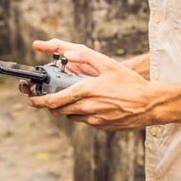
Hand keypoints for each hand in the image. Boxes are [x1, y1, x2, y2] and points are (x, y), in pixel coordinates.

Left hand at [24, 38, 158, 130]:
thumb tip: (68, 54)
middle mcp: (86, 107)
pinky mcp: (101, 126)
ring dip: (67, 108)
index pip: (54, 100)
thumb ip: (86, 57)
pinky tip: (93, 104)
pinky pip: (85, 120)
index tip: (31, 100)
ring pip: (71, 116)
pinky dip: (83, 113)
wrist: (149, 104)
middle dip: (51, 105)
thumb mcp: (109, 64)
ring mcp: (94, 119)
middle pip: (59, 110)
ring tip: (74, 98)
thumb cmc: (130, 83)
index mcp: (86, 91)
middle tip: (48, 98)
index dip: (39, 102)